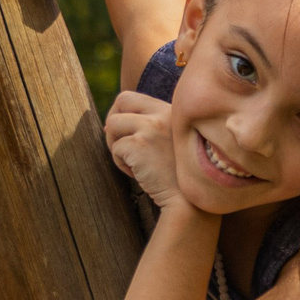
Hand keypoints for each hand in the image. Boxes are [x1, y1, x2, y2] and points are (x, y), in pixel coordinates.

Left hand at [103, 90, 188, 212]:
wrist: (190, 202)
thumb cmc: (178, 176)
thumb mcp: (170, 141)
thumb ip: (148, 126)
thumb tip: (108, 124)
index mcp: (174, 110)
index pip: (134, 98)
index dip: (123, 114)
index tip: (126, 135)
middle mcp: (164, 113)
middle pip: (122, 100)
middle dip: (114, 122)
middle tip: (120, 145)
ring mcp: (153, 126)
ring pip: (112, 124)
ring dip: (115, 145)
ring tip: (134, 164)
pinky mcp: (141, 144)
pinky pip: (116, 148)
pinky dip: (121, 164)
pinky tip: (138, 174)